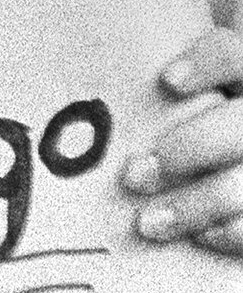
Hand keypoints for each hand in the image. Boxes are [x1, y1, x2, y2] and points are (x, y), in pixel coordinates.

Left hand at [122, 27, 242, 255]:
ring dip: (196, 206)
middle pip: (239, 126)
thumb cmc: (171, 127)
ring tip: (146, 222)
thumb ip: (141, 84)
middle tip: (132, 174)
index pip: (231, 55)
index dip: (206, 64)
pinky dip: (229, 233)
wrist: (214, 170)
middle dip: (188, 149)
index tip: (167, 81)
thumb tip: (66, 69)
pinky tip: (199, 237)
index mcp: (238, 79)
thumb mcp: (167, 98)